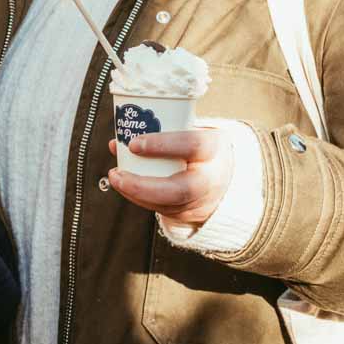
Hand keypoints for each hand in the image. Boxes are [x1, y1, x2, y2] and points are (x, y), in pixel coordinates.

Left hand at [106, 130, 233, 226]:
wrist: (228, 172)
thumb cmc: (201, 147)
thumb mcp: (191, 130)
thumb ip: (159, 132)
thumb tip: (119, 138)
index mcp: (214, 149)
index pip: (192, 146)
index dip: (162, 145)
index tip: (134, 144)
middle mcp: (210, 178)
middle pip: (179, 189)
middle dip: (142, 185)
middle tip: (117, 174)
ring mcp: (202, 200)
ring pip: (168, 205)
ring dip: (135, 193)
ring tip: (116, 178)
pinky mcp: (190, 213)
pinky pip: (164, 210)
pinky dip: (140, 199)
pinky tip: (126, 187)